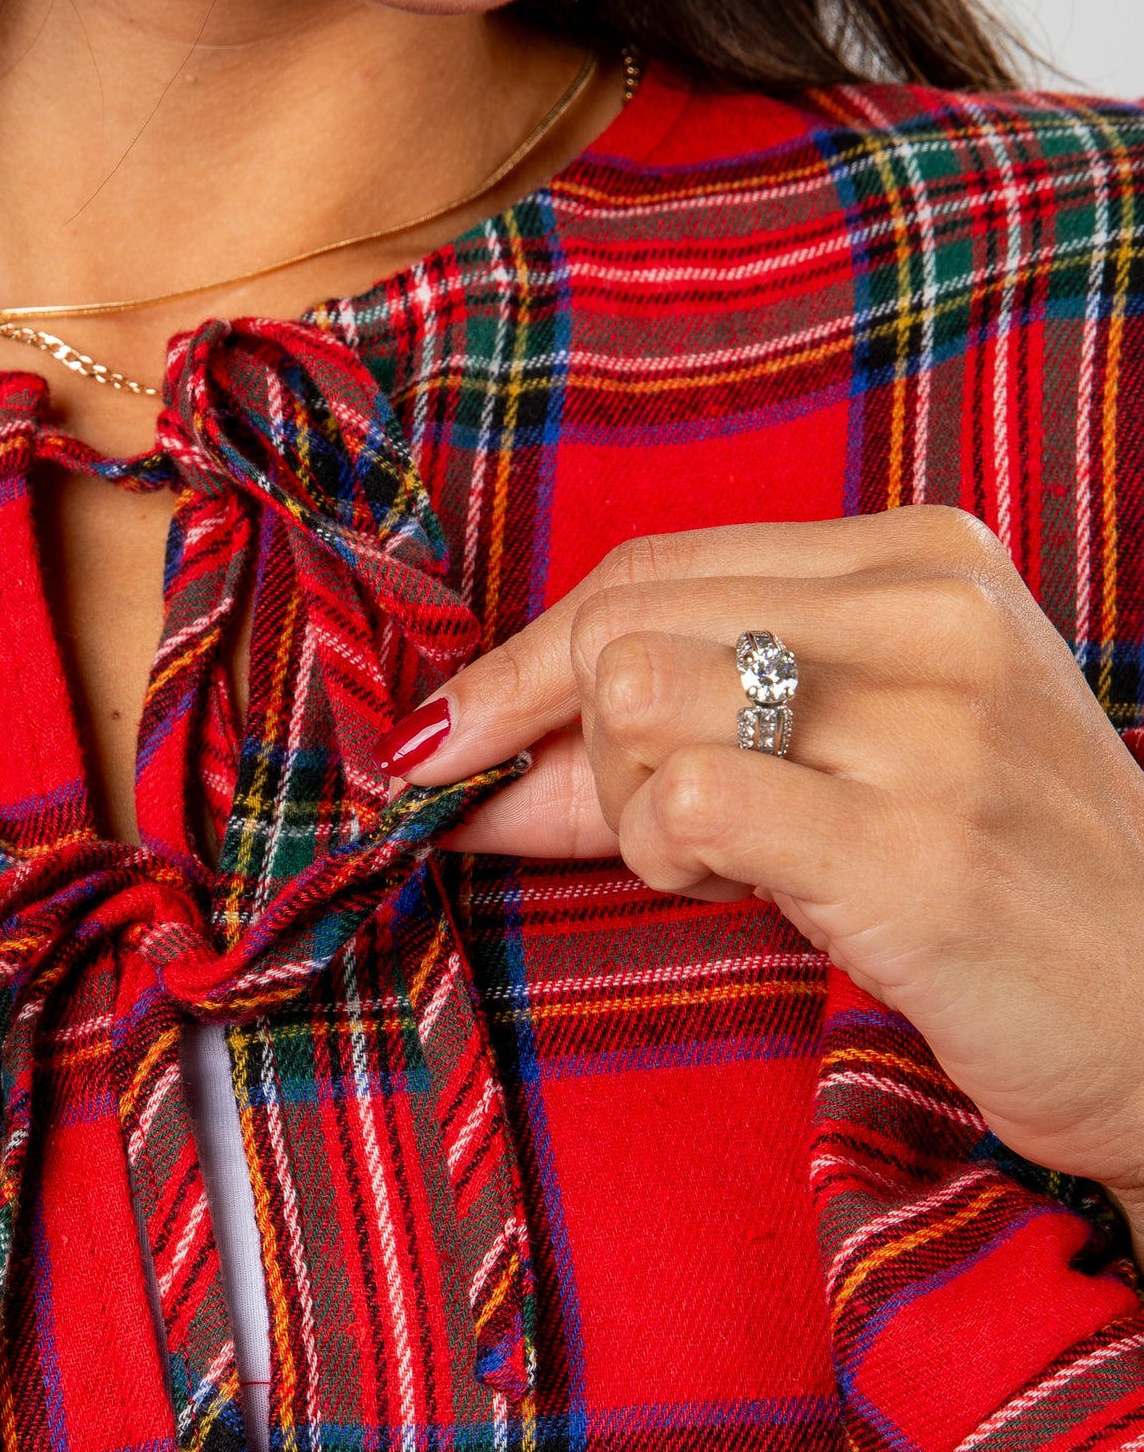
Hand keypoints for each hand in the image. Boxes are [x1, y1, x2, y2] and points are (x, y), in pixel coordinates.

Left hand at [386, 507, 1143, 1235]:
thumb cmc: (1000, 890)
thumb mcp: (859, 762)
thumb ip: (681, 730)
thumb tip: (465, 749)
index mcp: (923, 560)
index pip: (652, 566)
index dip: (524, 661)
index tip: (450, 741)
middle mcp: (932, 616)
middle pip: (623, 619)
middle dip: (564, 741)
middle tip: (636, 835)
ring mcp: (931, 729)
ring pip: (637, 695)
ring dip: (625, 805)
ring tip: (715, 864)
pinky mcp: (914, 849)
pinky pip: (689, 799)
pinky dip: (662, 855)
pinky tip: (735, 892)